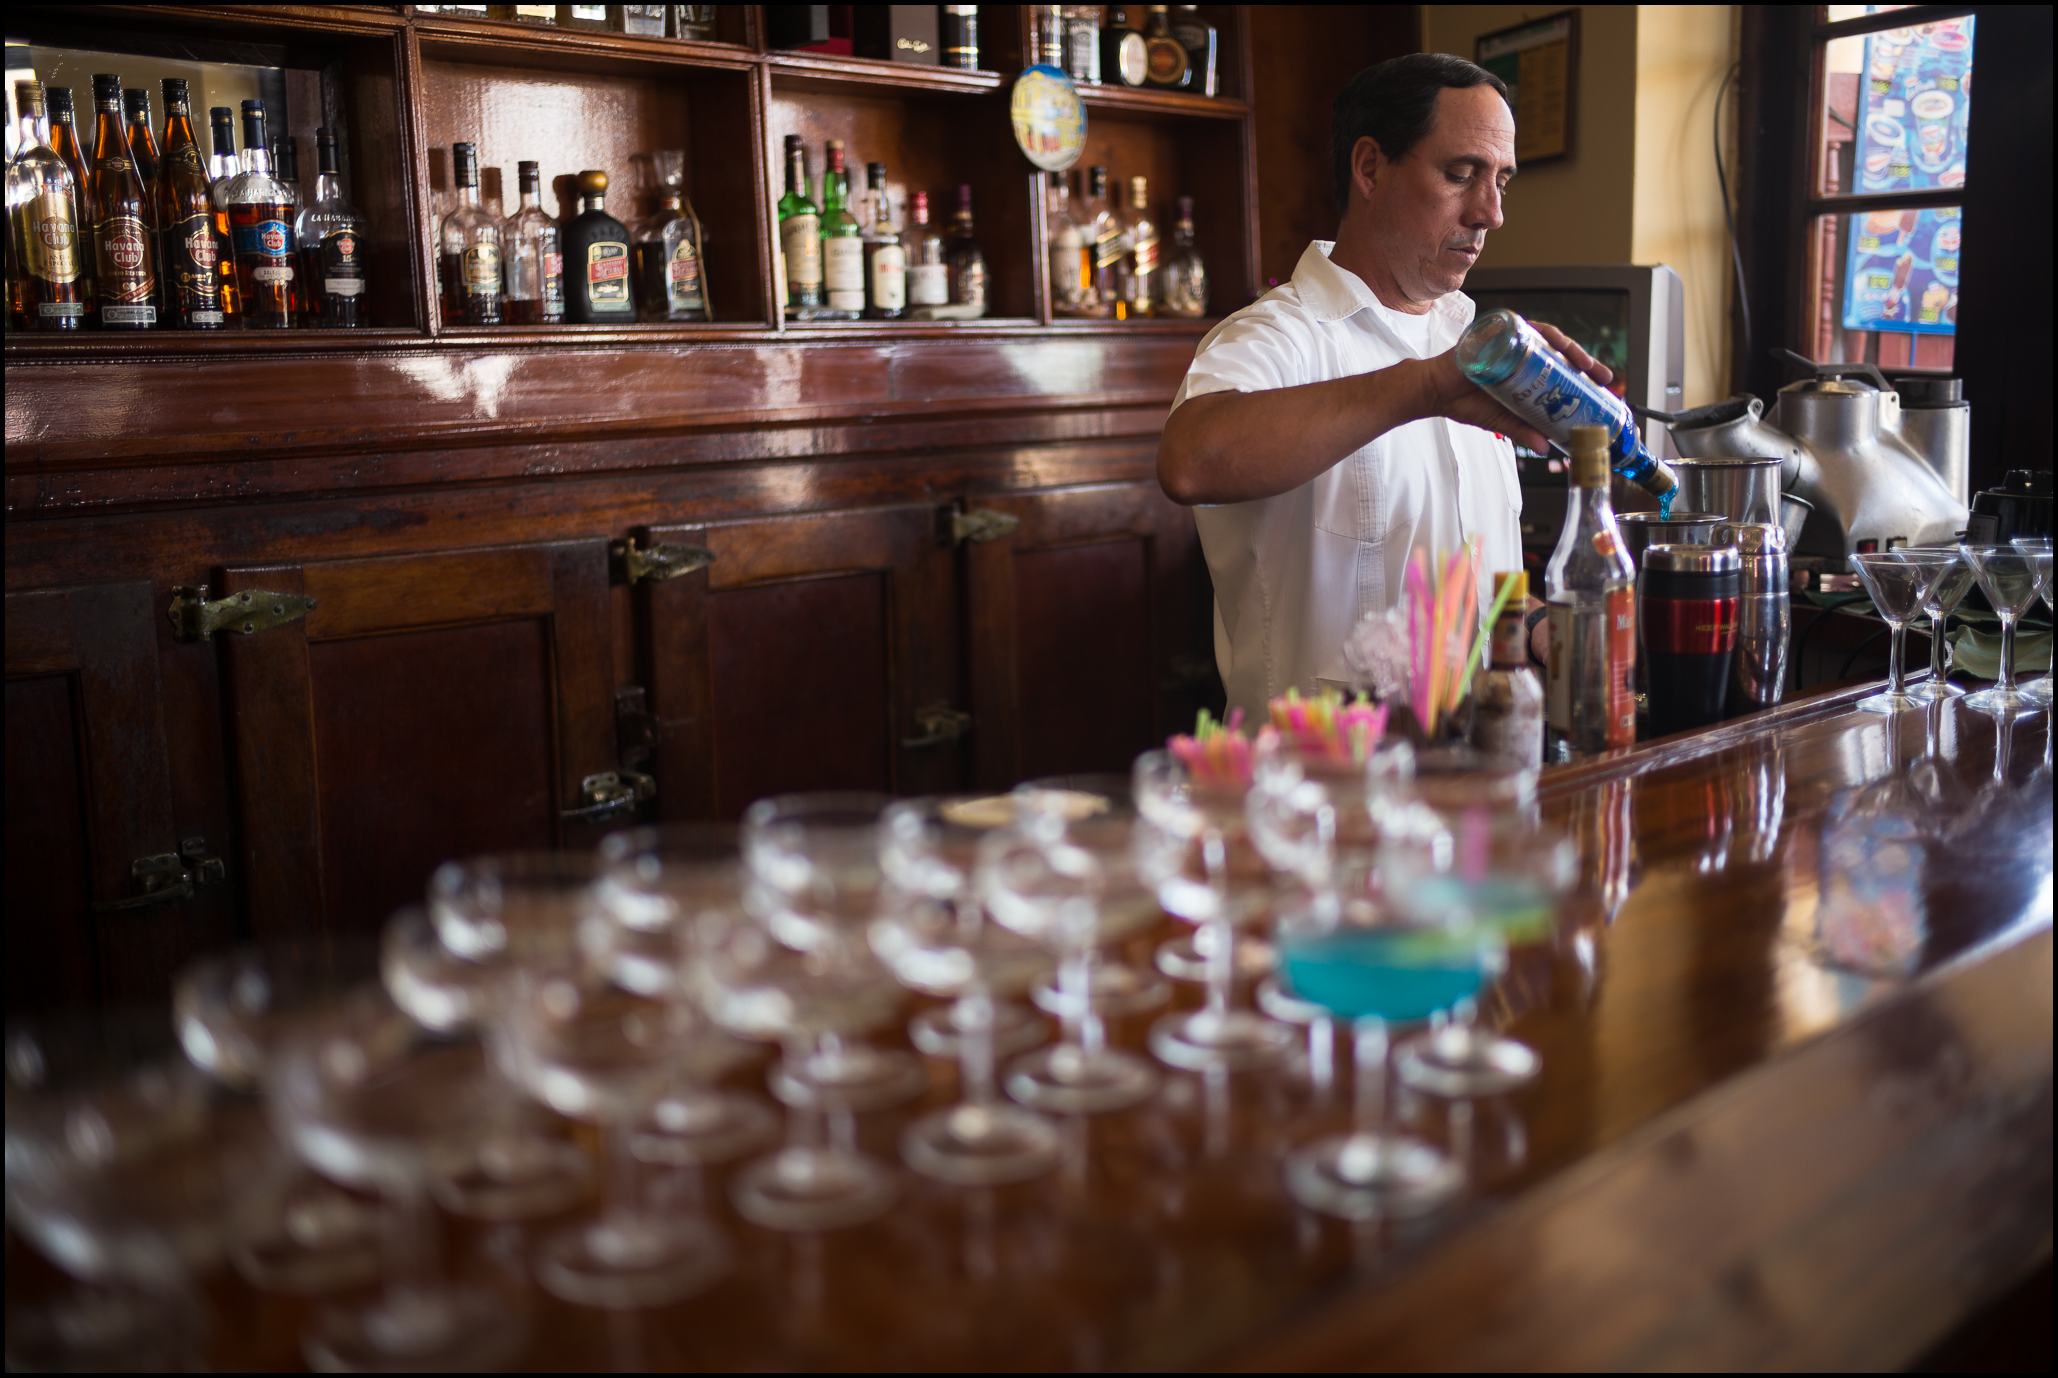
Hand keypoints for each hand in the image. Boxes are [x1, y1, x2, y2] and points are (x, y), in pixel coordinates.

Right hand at [1418, 320, 1616, 452]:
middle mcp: (1519, 349)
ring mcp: (1508, 338)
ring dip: (1568, 347)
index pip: (1559, 366)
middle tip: (1601, 375)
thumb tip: (1546, 448)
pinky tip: (1555, 343)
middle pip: (1558, 350)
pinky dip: (1541, 333)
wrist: (1433, 392)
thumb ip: (1523, 430)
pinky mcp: (1496, 330)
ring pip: (1546, 336)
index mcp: (1524, 367)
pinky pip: (1523, 327)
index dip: (1582, 374)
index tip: (1601, 386)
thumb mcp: (1501, 420)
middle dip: (1584, 361)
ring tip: (1583, 363)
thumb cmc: (1463, 401)